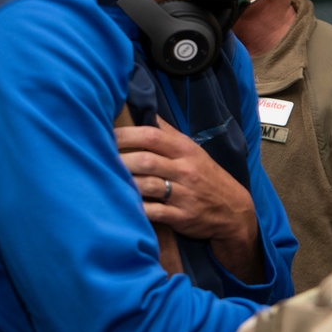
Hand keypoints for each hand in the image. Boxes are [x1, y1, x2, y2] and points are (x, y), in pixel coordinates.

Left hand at [115, 116, 262, 281]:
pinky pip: (154, 212)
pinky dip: (136, 209)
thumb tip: (147, 113)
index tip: (105, 136)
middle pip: (146, 160)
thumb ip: (169, 135)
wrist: (234, 210)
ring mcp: (184, 194)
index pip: (152, 136)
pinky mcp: (182, 217)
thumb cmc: (207, 177)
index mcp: (185, 150)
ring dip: (124, 183)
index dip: (126, 135)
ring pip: (147, 185)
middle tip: (97, 160)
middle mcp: (185, 170)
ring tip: (103, 181)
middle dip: (120, 160)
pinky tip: (121, 205)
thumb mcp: (194, 151)